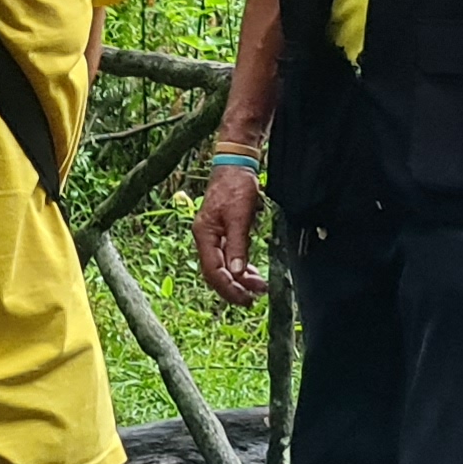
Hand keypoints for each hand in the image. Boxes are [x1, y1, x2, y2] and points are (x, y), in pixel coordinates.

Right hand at [194, 162, 265, 305]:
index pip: (213, 271)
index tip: (246, 298)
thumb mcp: (239, 216)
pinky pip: (228, 257)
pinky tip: (251, 272)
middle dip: (234, 288)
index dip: (229, 288)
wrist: (236, 164)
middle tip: (253, 299)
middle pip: (215, 272)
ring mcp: (213, 236)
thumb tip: (237, 273)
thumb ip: (237, 245)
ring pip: (222, 267)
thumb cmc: (235, 185)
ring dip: (239, 279)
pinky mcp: (222, 232)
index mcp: (204, 234)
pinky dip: (239, 267)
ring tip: (257, 287)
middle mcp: (205, 238)